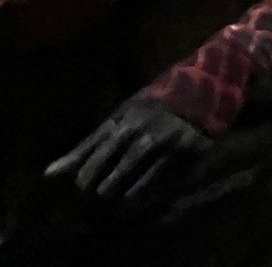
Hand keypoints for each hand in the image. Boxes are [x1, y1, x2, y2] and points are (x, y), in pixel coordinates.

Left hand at [46, 96, 209, 202]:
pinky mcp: (187, 154)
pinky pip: (161, 185)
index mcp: (123, 120)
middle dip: (103, 191)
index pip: (93, 158)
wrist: (204, 86)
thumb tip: (48, 174)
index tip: (83, 187)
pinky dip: (147, 197)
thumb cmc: (154, 103)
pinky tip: (141, 199)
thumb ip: (87, 146)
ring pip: (135, 186)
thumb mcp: (119, 117)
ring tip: (120, 202)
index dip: (84, 179)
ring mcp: (166, 145)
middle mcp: (143, 133)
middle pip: (112, 177)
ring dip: (124, 198)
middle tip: (103, 195)